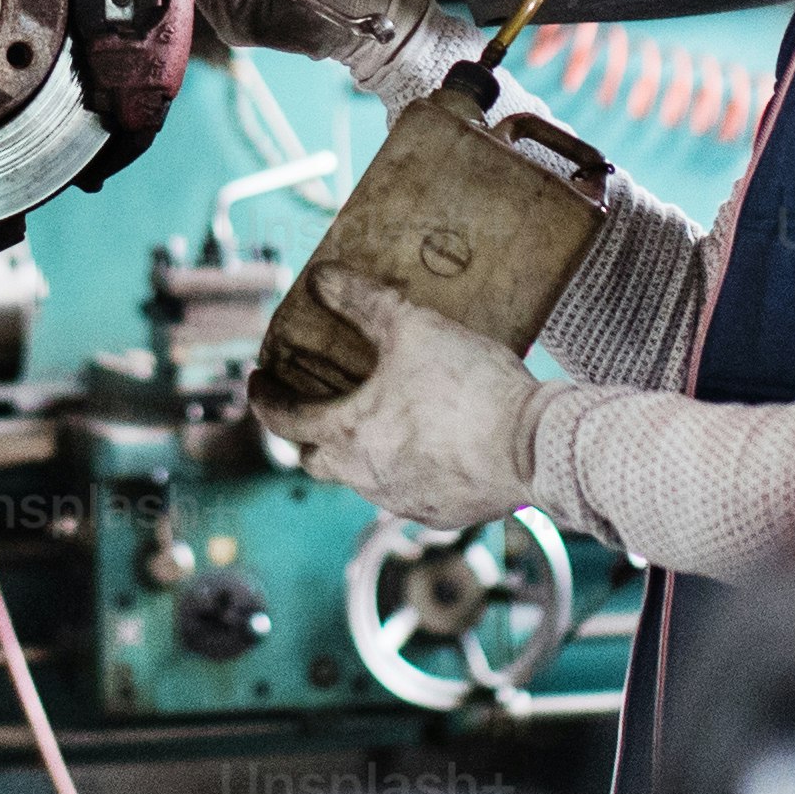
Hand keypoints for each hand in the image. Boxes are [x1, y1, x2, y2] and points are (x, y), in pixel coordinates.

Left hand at [262, 270, 548, 529]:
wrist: (534, 445)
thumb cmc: (470, 387)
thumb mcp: (412, 326)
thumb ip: (362, 301)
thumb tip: (321, 279)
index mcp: (348, 433)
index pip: (283, 420)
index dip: (264, 398)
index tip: (260, 381)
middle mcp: (365, 478)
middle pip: (315, 460)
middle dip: (308, 433)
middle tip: (317, 404)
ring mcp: (402, 502)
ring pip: (361, 480)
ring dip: (359, 452)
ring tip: (380, 419)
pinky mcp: (439, 515)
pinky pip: (406, 493)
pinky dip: (405, 469)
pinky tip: (428, 446)